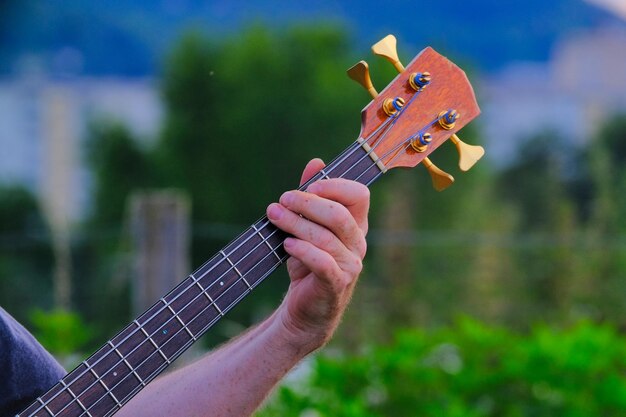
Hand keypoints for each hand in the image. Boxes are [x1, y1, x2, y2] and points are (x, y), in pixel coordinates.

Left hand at [266, 158, 369, 352]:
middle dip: (307, 203)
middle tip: (282, 200)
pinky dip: (302, 250)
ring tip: (274, 216)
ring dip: (295, 224)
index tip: (308, 186)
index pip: (359, 195)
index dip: (335, 186)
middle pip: (339, 214)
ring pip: (326, 237)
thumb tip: (316, 162)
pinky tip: (286, 245)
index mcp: (355, 225)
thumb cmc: (306, 264)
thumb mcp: (307, 227)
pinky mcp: (336, 283)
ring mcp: (350, 265)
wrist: (303, 311)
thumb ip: (313, 196)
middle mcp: (358, 243)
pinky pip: (322, 262)